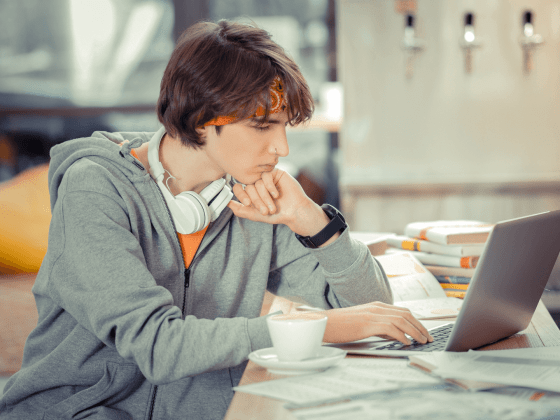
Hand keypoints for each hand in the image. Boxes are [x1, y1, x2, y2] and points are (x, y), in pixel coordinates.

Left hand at [227, 169, 325, 234]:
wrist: (295, 212)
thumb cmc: (277, 214)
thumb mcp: (255, 215)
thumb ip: (240, 210)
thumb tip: (227, 203)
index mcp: (250, 191)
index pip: (238, 187)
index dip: (241, 195)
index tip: (247, 204)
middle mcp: (257, 183)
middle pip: (248, 186)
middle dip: (256, 200)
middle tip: (265, 210)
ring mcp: (266, 177)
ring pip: (257, 182)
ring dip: (264, 196)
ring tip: (272, 206)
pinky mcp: (276, 172)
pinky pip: (266, 175)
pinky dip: (270, 187)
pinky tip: (276, 195)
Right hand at [280, 302, 433, 344]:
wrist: (324, 323)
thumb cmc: (340, 325)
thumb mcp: (362, 323)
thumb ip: (378, 326)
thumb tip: (394, 335)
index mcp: (376, 306)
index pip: (403, 311)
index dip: (416, 321)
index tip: (424, 331)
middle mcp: (377, 307)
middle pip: (406, 314)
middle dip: (420, 327)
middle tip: (428, 338)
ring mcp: (372, 314)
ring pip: (402, 320)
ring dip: (415, 331)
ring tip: (422, 341)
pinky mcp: (368, 323)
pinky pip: (391, 328)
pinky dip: (402, 336)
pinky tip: (407, 343)